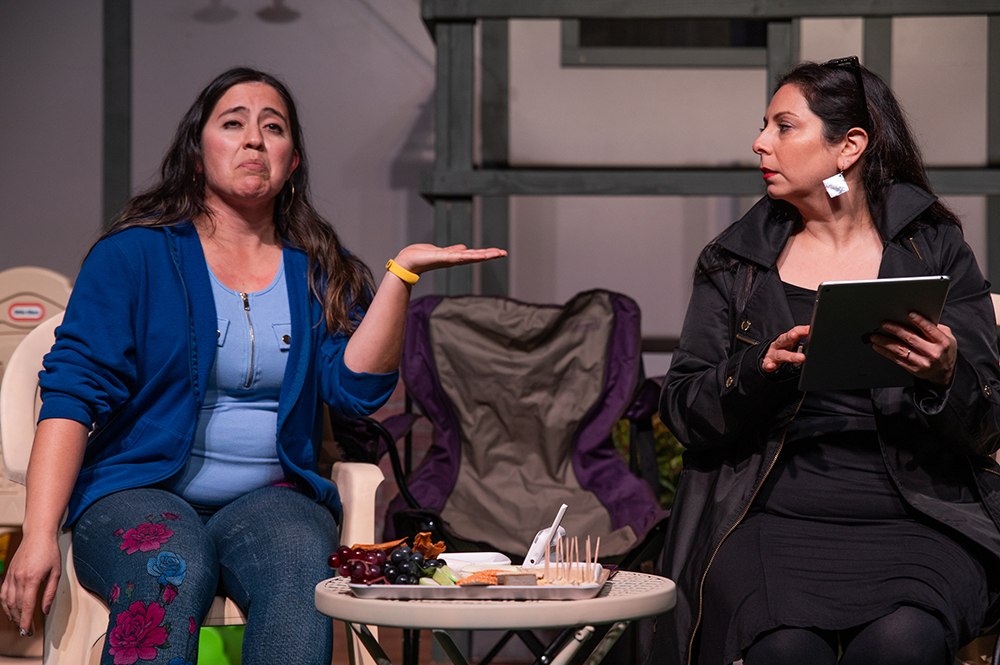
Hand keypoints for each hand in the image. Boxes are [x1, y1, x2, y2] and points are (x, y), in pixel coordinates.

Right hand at [0, 532, 60, 635]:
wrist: (38, 535)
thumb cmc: (50, 551)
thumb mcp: (56, 572)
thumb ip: (50, 592)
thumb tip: (45, 610)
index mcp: (32, 578)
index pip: (26, 605)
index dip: (25, 621)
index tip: (27, 631)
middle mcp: (18, 578)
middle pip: (16, 606)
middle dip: (20, 621)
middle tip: (27, 631)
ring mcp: (11, 576)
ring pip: (7, 601)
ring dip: (12, 615)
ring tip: (19, 623)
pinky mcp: (8, 573)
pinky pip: (3, 593)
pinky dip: (5, 604)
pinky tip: (10, 610)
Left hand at [391, 244, 506, 275]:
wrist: (408, 260)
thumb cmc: (421, 256)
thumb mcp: (440, 251)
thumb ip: (452, 250)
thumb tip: (463, 247)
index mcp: (454, 256)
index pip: (474, 254)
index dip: (486, 253)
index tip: (499, 252)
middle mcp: (454, 259)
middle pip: (476, 256)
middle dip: (490, 255)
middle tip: (504, 253)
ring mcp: (449, 259)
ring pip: (470, 257)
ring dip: (483, 255)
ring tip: (496, 253)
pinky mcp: (442, 258)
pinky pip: (458, 256)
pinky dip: (468, 256)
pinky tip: (477, 255)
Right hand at [762, 325, 809, 372]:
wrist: (767, 358)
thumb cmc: (782, 350)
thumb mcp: (790, 344)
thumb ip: (800, 341)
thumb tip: (815, 338)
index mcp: (786, 339)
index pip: (794, 332)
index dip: (802, 330)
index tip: (809, 329)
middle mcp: (778, 345)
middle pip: (784, 339)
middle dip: (790, 337)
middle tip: (796, 336)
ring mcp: (772, 354)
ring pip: (781, 354)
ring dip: (790, 356)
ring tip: (801, 358)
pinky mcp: (767, 363)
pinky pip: (767, 364)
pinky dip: (769, 365)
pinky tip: (771, 366)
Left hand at [871, 312, 956, 385]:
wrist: (944, 372)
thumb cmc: (944, 350)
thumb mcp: (947, 337)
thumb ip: (935, 327)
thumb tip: (919, 317)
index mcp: (942, 342)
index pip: (930, 329)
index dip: (920, 321)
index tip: (909, 314)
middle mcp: (933, 353)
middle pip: (911, 338)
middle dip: (896, 330)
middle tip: (885, 324)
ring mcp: (922, 362)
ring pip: (900, 350)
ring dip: (885, 342)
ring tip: (875, 336)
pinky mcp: (913, 368)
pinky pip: (896, 359)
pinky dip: (885, 352)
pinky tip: (878, 346)